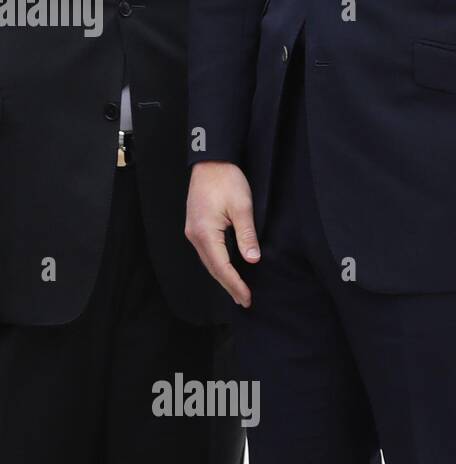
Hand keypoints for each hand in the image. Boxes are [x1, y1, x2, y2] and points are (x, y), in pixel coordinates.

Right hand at [185, 161, 258, 307]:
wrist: (211, 161)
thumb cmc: (227, 180)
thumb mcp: (242, 207)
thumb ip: (247, 235)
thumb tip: (252, 260)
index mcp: (205, 232)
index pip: (222, 267)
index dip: (235, 284)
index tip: (247, 298)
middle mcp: (194, 235)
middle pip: (213, 268)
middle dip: (229, 286)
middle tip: (245, 301)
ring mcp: (193, 231)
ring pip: (209, 262)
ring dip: (224, 278)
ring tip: (238, 292)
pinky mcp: (196, 226)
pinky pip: (208, 253)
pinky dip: (219, 265)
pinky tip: (228, 272)